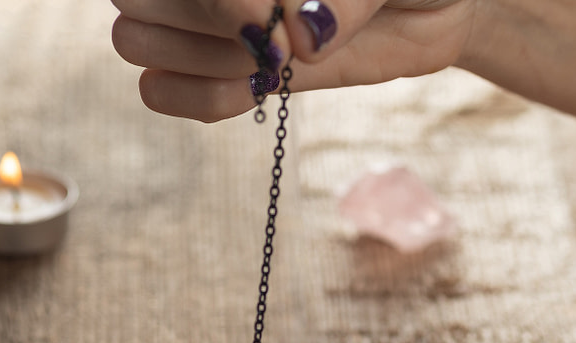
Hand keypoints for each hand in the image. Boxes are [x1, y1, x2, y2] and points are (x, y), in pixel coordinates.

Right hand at [111, 0, 475, 121]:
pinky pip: (164, 92)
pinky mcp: (227, 67)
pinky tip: (265, 85)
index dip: (218, 0)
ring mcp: (209, 15)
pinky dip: (203, 99)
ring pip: (135, 39)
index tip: (274, 17)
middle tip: (278, 38)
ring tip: (278, 58)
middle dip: (204, 24)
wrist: (440, 1)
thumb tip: (300, 38)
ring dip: (203, 61)